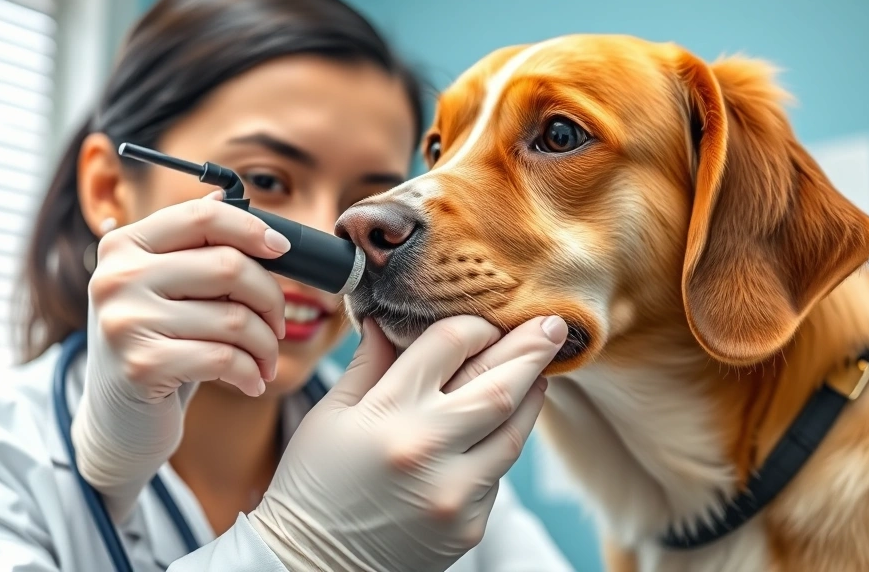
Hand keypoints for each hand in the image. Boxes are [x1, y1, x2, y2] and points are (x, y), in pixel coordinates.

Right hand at [72, 191, 290, 521]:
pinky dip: (250, 372)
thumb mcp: (164, 287)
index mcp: (124, 245)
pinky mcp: (142, 366)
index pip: (203, 216)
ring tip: (266, 361)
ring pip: (234, 318)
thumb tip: (226, 194)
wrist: (118, 419)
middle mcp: (118, 277)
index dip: (253, 229)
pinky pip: (225, 358)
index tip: (282, 250)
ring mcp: (126, 321)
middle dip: (271, 298)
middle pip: (229, 265)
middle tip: (278, 325)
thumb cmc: (156, 343)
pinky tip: (252, 382)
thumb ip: (190, 244)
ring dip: (266, 345)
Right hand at [249, 314, 568, 571]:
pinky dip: (500, 445)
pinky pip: (497, 473)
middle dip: (532, 349)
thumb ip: (368, 364)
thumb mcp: (331, 416)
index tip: (485, 321)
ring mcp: (454, 491)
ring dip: (532, 396)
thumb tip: (388, 322)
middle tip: (555, 326)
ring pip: (514, 430)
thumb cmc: (313, 486)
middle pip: (499, 384)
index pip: (449, 345)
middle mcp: (428, 449)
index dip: (474, 325)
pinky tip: (497, 430)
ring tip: (541, 372)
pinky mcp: (469, 525)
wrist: (313, 567)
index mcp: (388, 413)